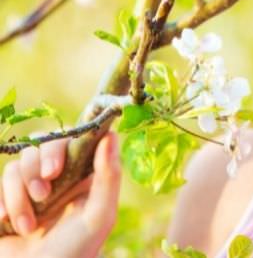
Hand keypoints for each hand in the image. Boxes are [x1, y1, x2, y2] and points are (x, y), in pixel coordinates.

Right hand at [0, 132, 121, 257]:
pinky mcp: (7, 199)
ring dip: (20, 197)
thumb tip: (112, 135)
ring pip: (17, 166)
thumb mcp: (99, 215)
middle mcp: (59, 176)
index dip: (60, 146)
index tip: (55, 169)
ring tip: (29, 227)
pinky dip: (3, 204)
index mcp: (84, 174)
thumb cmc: (75, 250)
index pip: (72, 138)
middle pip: (40, 144)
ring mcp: (31, 186)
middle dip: (36, 170)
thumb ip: (109, 176)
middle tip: (43, 195)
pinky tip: (8, 223)